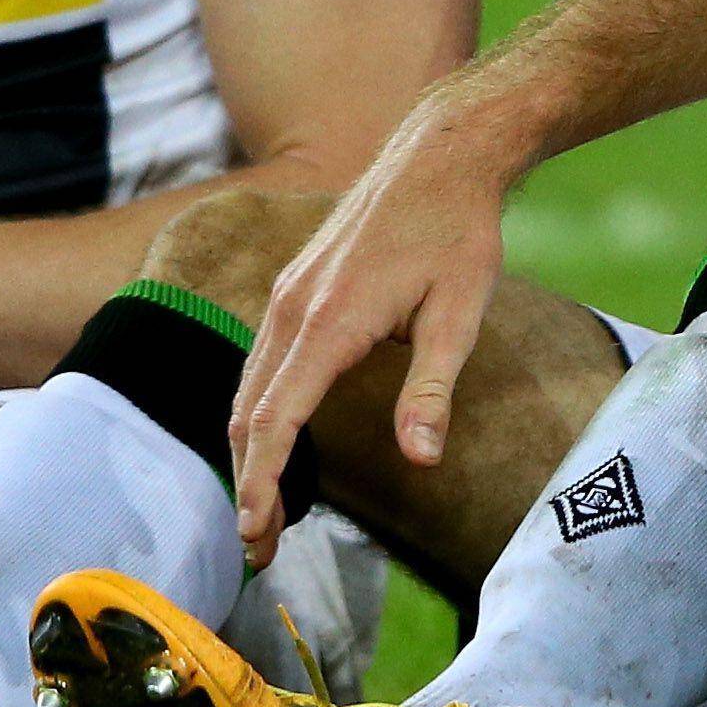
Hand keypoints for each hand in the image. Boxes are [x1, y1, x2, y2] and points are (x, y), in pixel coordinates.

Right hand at [227, 89, 520, 552]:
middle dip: (249, 483)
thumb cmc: (458, 234)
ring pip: (247, 388)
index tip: (255, 530)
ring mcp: (285, 296)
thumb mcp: (460, 315)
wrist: (438, 157)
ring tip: (263, 511)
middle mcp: (291, 309)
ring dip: (248, 451)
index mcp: (328, 322)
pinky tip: (271, 443)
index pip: (277, 419)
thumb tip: (420, 459)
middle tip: (258, 549)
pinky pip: (259, 362)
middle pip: (250, 412)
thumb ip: (432, 391)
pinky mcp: (293, 290)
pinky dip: (257, 412)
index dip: (261, 479)